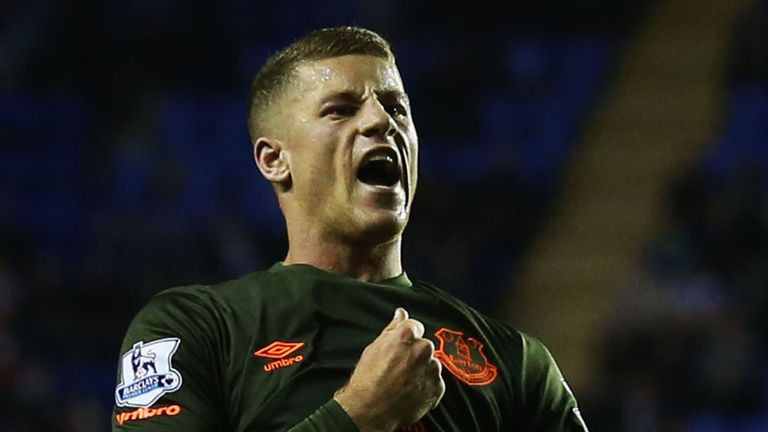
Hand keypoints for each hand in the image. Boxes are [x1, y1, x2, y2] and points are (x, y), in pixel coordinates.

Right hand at [334, 308, 444, 431]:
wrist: (370, 410)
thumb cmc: (368, 379)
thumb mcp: (374, 348)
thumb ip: (392, 328)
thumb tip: (401, 313)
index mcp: (407, 335)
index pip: (415, 326)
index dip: (406, 338)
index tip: (400, 347)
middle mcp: (423, 349)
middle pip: (424, 346)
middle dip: (415, 354)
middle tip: (399, 367)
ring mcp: (431, 369)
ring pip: (431, 364)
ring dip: (422, 370)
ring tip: (404, 382)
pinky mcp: (437, 388)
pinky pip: (435, 382)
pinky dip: (426, 386)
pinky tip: (410, 391)